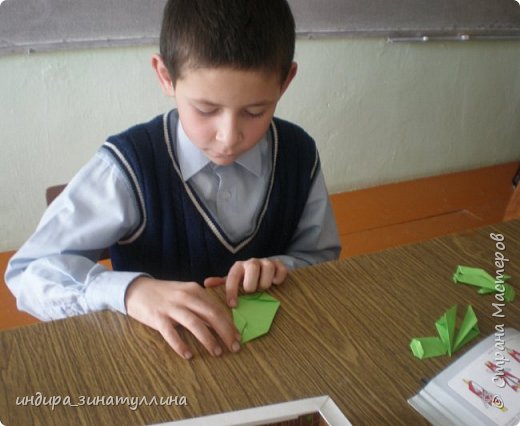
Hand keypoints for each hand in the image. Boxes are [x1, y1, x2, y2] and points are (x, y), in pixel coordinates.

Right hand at [125, 276, 240, 359]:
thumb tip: (220, 324)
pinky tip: (188, 355)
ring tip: (217, 352)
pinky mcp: (157, 317)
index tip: (237, 337)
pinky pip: (171, 333)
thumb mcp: (185, 294)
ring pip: (194, 324)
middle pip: (211, 315)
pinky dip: (180, 345)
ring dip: (208, 339)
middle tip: (234, 347)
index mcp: (195, 290)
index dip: (229, 323)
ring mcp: (171, 307)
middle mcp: (185, 297)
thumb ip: (201, 306)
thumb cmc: (165, 295)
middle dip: (225, 332)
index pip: (217, 308)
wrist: (137, 289)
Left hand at [204, 258, 286, 306]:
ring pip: (268, 269)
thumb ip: (220, 283)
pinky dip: (278, 279)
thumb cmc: (245, 278)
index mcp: (239, 266)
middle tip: (251, 292)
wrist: (263, 269)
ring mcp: (267, 262)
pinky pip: (281, 271)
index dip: (232, 291)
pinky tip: (275, 284)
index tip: (233, 305)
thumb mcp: (233, 280)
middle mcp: (252, 262)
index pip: (233, 277)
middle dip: (252, 284)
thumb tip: (206, 283)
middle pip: (253, 269)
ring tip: (263, 288)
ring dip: (265, 283)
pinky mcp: (280, 265)